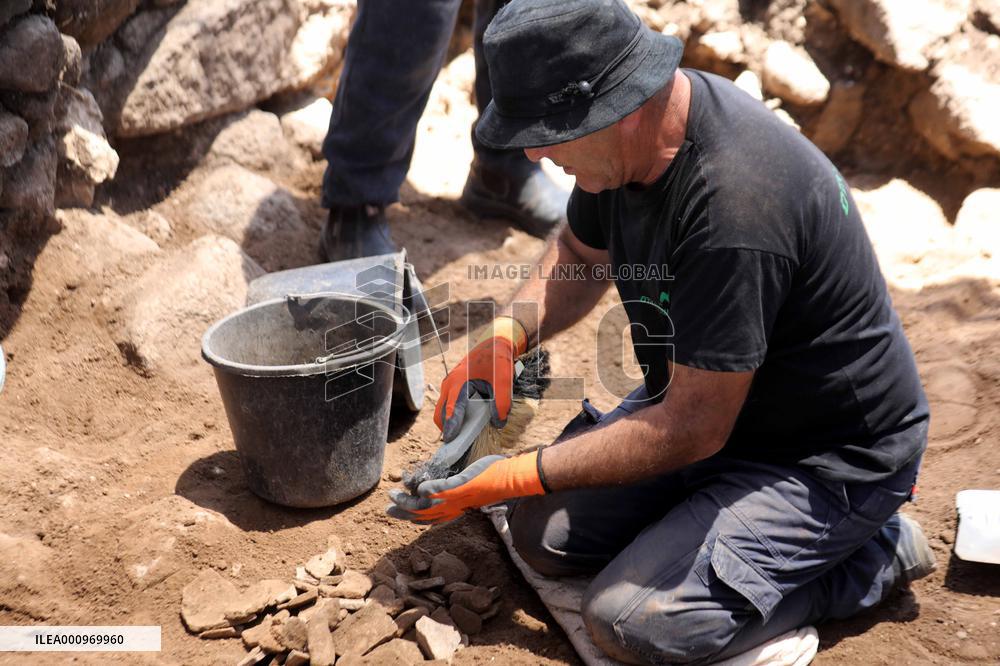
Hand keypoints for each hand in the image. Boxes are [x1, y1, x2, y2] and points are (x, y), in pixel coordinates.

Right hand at [387, 451, 545, 523]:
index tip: (397, 513)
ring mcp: (457, 497)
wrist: (510, 479)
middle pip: (423, 514)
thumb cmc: (493, 480)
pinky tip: (420, 488)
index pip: (429, 517)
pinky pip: (443, 490)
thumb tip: (442, 483)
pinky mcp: (463, 486)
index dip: (412, 517)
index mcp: (454, 509)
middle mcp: (454, 507)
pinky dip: (430, 490)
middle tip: (387, 508)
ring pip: (428, 504)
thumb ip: (455, 487)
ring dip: (409, 502)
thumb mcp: (470, 487)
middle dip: (403, 512)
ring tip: (394, 496)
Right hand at [434, 316, 527, 440]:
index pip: (451, 411)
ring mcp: (448, 384)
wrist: (494, 344)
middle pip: (440, 414)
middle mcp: (449, 384)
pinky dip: (452, 414)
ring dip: (450, 422)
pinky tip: (466, 420)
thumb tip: (498, 423)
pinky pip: (447, 404)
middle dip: (447, 429)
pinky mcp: (452, 385)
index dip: (451, 428)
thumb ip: (501, 404)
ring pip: (442, 409)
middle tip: (458, 444)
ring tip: (463, 434)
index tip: (452, 442)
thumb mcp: (504, 382)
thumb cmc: (497, 362)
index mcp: (458, 383)